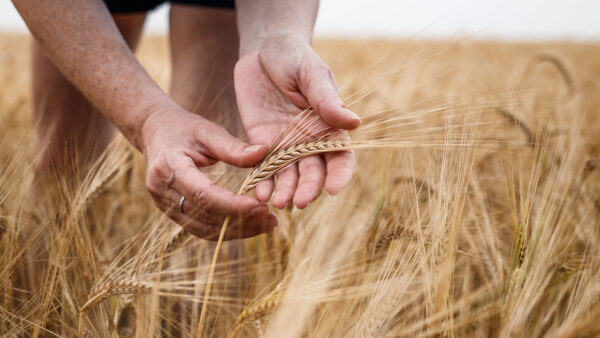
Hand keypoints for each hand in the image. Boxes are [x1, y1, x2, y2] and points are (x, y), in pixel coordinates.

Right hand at [141, 107, 277, 239]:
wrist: (154, 132)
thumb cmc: (184, 128)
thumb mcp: (208, 130)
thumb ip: (233, 146)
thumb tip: (263, 153)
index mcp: (170, 166)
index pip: (203, 194)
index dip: (233, 205)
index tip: (262, 207)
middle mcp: (162, 190)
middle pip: (204, 216)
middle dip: (241, 221)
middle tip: (272, 219)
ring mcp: (163, 204)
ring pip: (203, 229)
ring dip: (237, 231)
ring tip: (267, 225)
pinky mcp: (171, 212)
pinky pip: (200, 228)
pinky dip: (226, 230)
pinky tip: (250, 225)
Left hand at [235, 32, 359, 208]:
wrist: (262, 49)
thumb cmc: (294, 56)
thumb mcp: (311, 73)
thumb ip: (326, 99)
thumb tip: (354, 122)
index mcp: (329, 125)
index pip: (340, 156)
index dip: (340, 175)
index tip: (334, 189)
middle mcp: (309, 140)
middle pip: (314, 172)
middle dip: (308, 188)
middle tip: (300, 202)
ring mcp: (285, 144)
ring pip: (288, 175)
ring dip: (285, 191)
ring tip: (278, 202)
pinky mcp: (261, 142)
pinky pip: (263, 166)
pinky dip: (262, 181)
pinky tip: (258, 192)